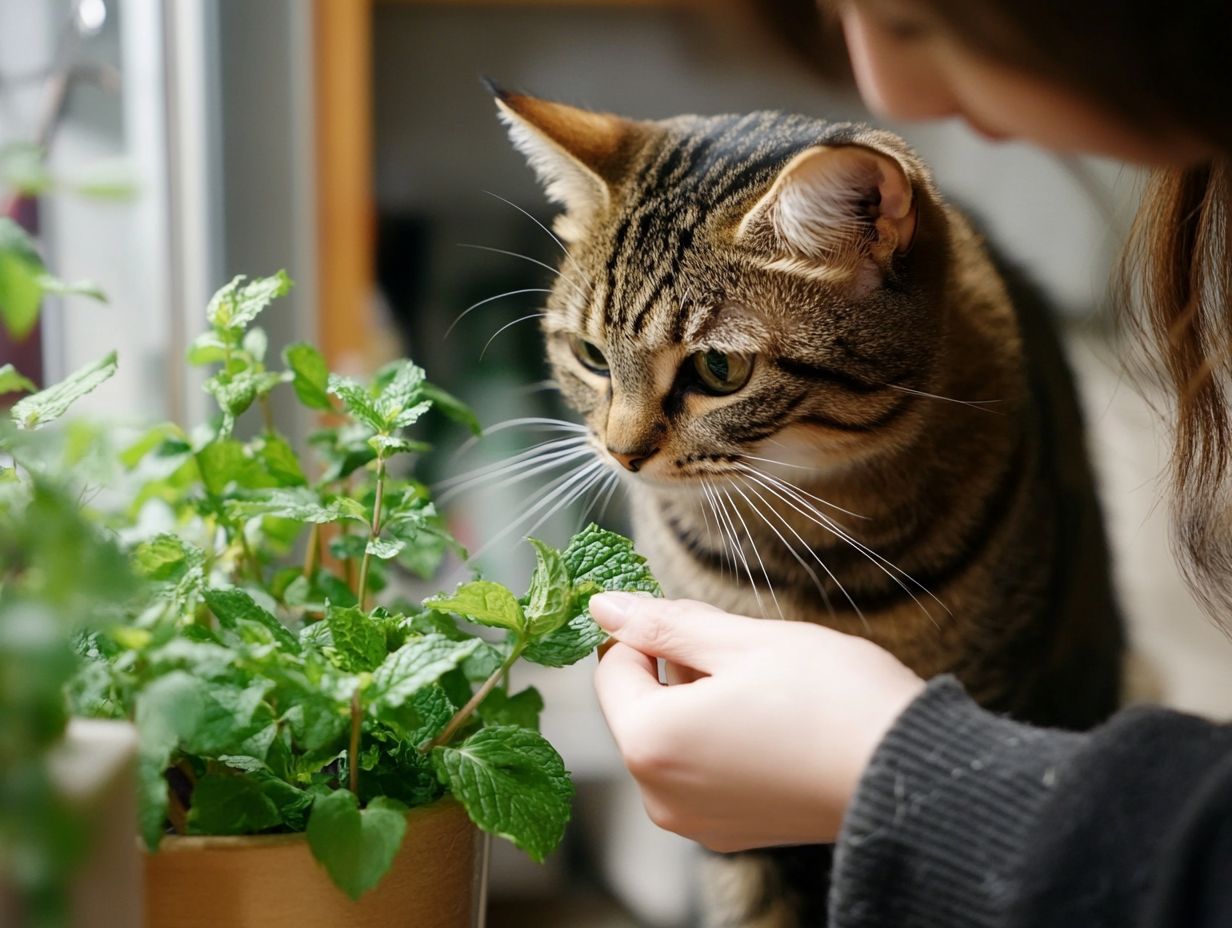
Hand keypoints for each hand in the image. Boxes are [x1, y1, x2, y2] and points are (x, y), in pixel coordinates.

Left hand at [590, 593, 924, 850]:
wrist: (909, 770)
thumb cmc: (830, 698)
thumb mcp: (739, 640)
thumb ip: (664, 624)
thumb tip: (604, 607)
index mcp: (651, 742)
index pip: (613, 666)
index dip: (645, 629)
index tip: (687, 613)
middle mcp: (660, 795)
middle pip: (639, 706)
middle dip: (676, 667)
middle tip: (737, 646)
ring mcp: (695, 821)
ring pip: (671, 737)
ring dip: (698, 701)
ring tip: (761, 684)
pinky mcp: (730, 831)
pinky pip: (699, 771)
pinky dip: (718, 739)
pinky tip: (769, 721)